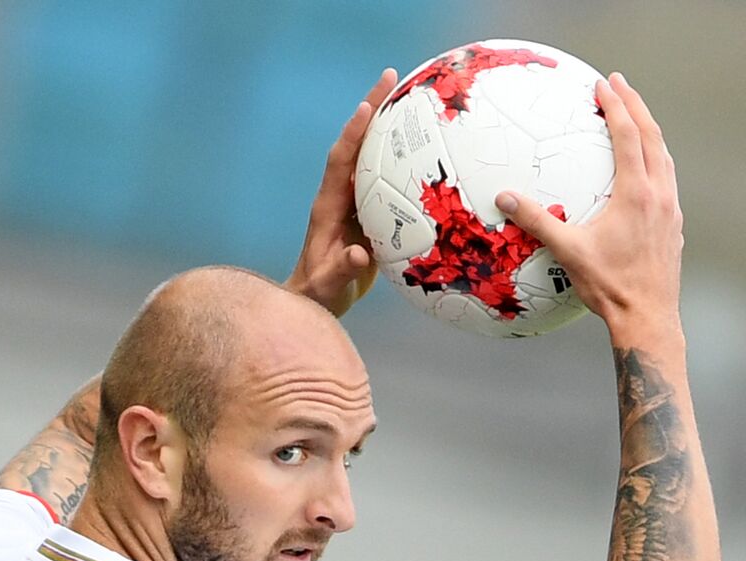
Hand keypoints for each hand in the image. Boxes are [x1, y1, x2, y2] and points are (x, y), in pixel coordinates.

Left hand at [285, 68, 397, 317]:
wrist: (318, 297)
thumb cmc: (320, 293)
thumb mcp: (329, 286)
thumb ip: (341, 271)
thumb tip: (359, 256)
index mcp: (328, 206)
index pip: (340, 162)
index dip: (352, 135)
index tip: (366, 108)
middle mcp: (340, 194)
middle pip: (357, 144)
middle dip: (372, 110)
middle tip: (393, 77)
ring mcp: (354, 199)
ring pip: (372, 154)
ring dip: (388, 125)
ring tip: (411, 95)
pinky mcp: (368, 208)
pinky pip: (387, 174)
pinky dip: (403, 155)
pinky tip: (427, 145)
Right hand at [495, 73, 683, 343]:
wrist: (648, 317)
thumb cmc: (609, 286)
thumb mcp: (568, 251)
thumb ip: (535, 221)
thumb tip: (504, 198)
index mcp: (636, 193)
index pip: (628, 135)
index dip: (616, 105)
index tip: (604, 84)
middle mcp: (660, 195)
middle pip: (652, 136)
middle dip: (636, 106)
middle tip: (620, 84)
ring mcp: (671, 210)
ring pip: (664, 157)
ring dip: (649, 132)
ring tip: (635, 117)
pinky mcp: (674, 226)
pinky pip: (667, 180)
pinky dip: (656, 160)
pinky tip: (644, 171)